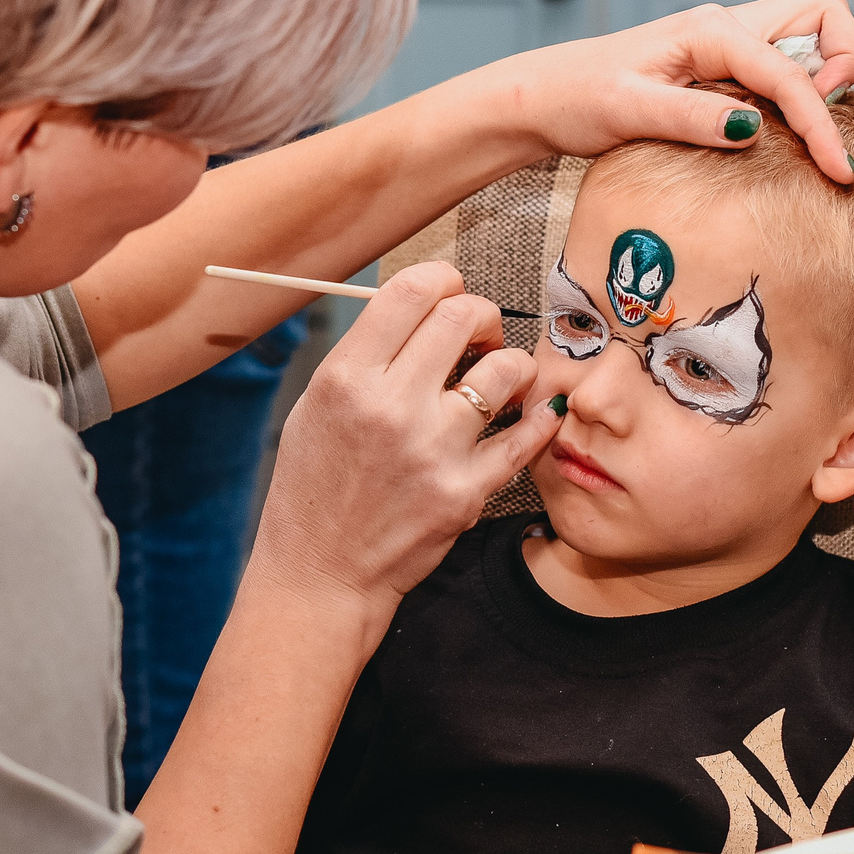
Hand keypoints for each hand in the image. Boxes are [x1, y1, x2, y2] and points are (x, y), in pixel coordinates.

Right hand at [245, 262, 563, 615]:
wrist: (321, 573)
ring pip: (507, 369)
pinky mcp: (465, 492)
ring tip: (498, 383)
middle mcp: (391, 406)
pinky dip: (536, 420)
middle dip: (481, 316)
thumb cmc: (316, 488)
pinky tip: (531, 416)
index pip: (412, 290)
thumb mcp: (317, 406)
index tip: (451, 295)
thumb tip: (422, 308)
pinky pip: (526, 436)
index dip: (444, 280)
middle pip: (464, 316)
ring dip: (511, 366)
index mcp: (347, 377)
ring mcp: (434, 450)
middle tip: (478, 338)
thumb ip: (367, 355)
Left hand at [454, 0, 853, 184]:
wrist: (545, 97)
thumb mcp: (630, 113)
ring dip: (823, 77)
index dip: (821, 124)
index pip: (793, 74)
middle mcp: (728, 25)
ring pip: (810, 36)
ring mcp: (729, 42)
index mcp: (711, 31)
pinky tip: (774, 135)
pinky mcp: (724, 65)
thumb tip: (752, 126)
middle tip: (815, 126)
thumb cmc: (579, 99)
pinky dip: (797, 93)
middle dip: (845, 62)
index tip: (838, 172)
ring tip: (798, 136)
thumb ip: (692, 117)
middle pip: (825, 13)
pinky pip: (784, 65)